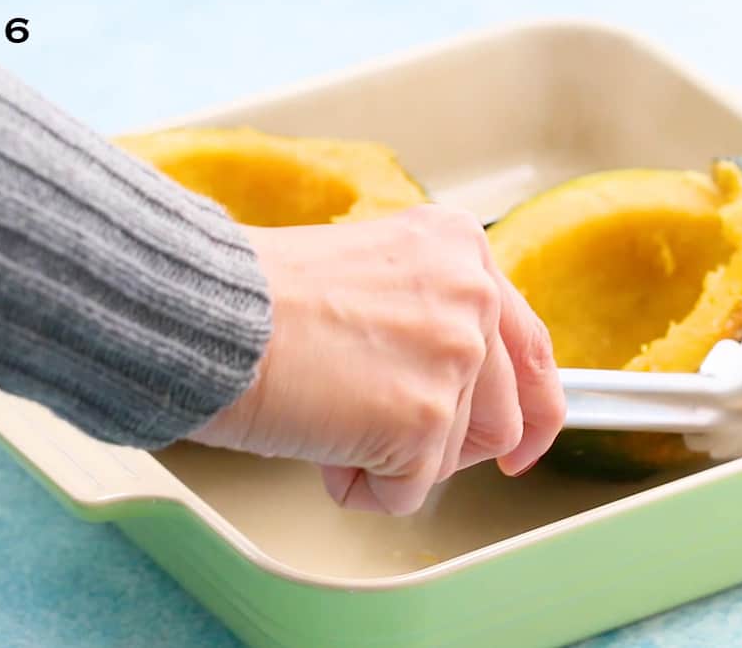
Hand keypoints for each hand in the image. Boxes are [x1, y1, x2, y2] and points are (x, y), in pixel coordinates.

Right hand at [187, 205, 565, 514]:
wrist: (206, 310)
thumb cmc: (261, 297)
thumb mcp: (377, 273)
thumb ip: (435, 316)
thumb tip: (465, 388)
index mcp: (463, 250)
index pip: (531, 347)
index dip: (534, 410)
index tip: (523, 444)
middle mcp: (473, 296)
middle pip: (503, 418)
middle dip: (449, 447)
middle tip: (389, 443)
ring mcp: (455, 356)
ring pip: (457, 457)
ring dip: (395, 460)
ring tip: (331, 419)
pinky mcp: (424, 417)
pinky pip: (411, 493)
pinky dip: (364, 488)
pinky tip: (321, 445)